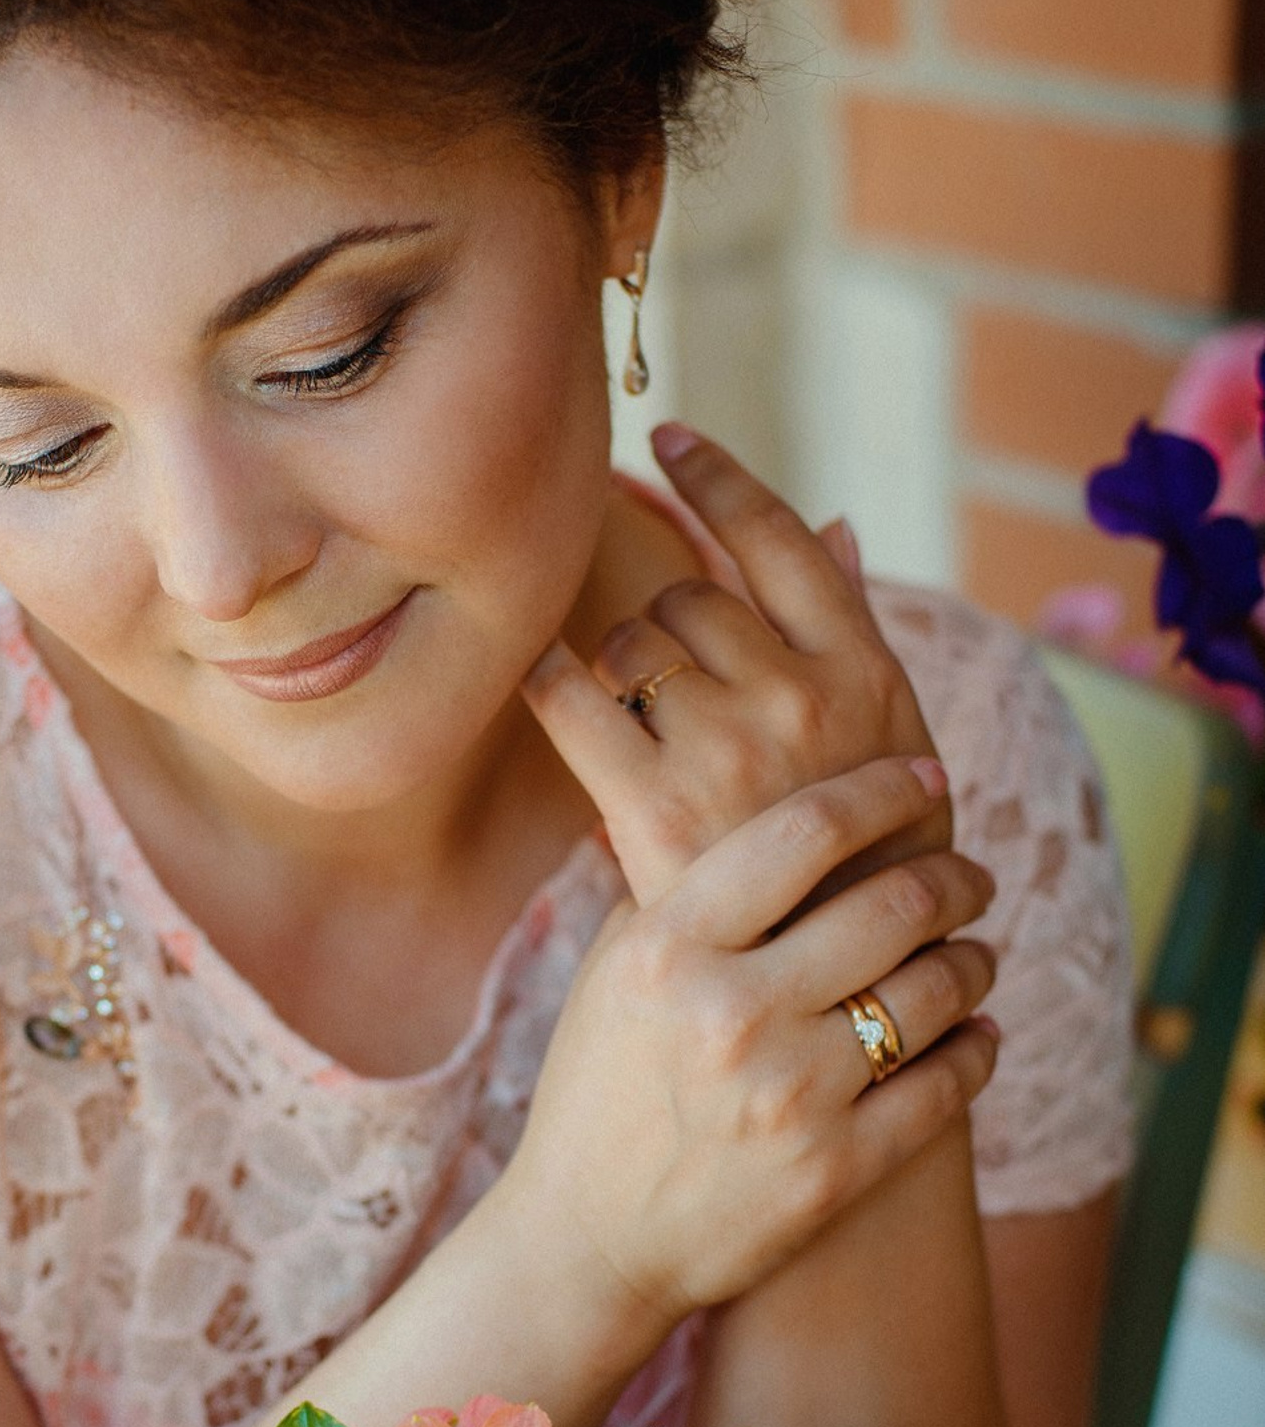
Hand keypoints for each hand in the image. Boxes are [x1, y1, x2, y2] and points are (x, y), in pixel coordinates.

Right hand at [498, 756, 1000, 1326]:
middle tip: (968, 874)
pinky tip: (976, 1031)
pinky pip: (946, 1084)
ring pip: (936, 989)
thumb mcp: (612, 974)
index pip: (804, 831)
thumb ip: (679, 890)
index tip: (925, 777)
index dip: (883, 791)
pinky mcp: (836, 1169)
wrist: (586, 1241)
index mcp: (668, 948)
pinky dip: (976, 1048)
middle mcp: (731, 1012)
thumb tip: (761, 808)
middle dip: (954, 877)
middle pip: (893, 904)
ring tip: (973, 951)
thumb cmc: (598, 1091)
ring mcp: (790, 1095)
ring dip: (974, 959)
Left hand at [529, 425, 950, 915]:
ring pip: (633, 641)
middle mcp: (801, 694)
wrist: (835, 989)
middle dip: (667, 628)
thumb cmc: (861, 862)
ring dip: (622, 667)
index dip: (721, 479)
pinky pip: (571, 698)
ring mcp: (729, 747)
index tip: (673, 437)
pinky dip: (546, 679)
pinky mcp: (656, 803)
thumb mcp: (888, 743)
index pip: (783, 539)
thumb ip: (850, 633)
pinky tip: (538, 677)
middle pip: (689, 597)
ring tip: (647, 731)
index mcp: (866, 672)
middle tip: (674, 692)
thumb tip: (837, 522)